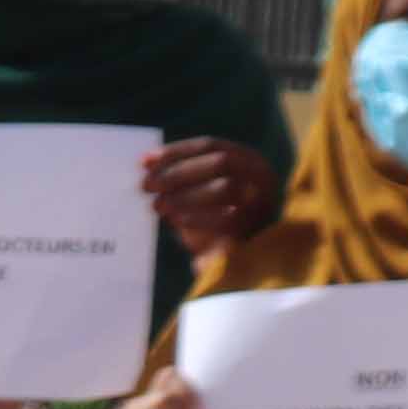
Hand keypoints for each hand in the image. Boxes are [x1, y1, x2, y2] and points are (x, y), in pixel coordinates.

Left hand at [139, 137, 275, 258]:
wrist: (226, 263)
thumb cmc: (207, 222)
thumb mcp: (193, 192)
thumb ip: (176, 175)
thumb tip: (146, 162)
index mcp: (248, 161)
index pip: (211, 145)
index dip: (176, 152)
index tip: (144, 162)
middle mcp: (261, 177)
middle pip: (221, 161)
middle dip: (178, 172)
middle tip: (147, 185)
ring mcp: (263, 202)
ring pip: (226, 187)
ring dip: (184, 195)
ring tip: (158, 206)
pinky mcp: (256, 229)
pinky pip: (226, 218)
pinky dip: (195, 217)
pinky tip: (176, 221)